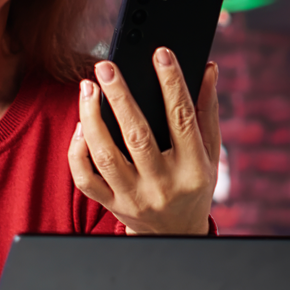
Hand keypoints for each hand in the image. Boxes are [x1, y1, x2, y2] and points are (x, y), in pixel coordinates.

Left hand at [68, 50, 218, 234]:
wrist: (174, 234)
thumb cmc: (194, 185)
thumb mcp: (210, 152)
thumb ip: (207, 110)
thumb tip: (208, 68)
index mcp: (193, 168)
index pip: (182, 119)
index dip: (172, 84)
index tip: (160, 54)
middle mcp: (163, 184)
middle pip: (137, 136)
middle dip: (120, 97)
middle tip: (105, 67)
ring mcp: (134, 197)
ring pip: (105, 155)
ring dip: (92, 118)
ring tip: (87, 88)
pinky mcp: (112, 205)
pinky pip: (86, 178)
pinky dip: (78, 150)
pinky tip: (81, 125)